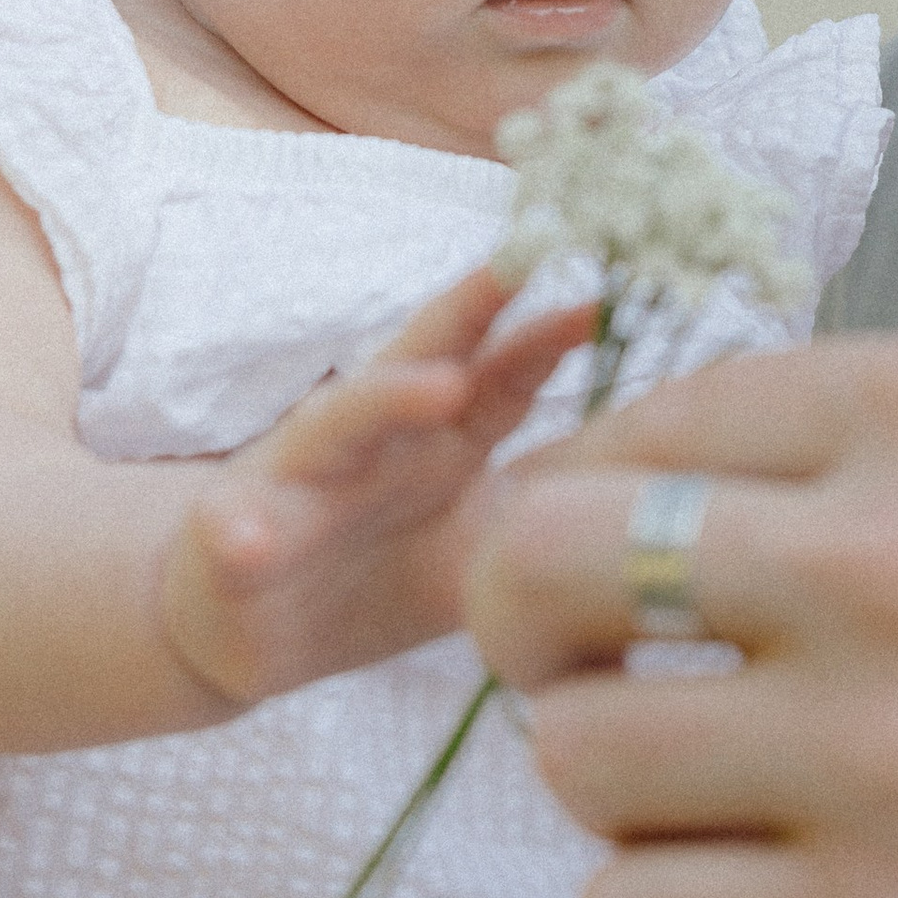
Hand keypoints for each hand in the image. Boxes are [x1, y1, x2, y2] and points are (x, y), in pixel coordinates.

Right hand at [160, 272, 595, 705]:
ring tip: (441, 385)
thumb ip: (544, 512)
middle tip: (517, 263)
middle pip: (418, 360)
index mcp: (432, 445)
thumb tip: (667, 496)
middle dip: (467, 311)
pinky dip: (239, 533)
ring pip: (332, 426)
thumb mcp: (470, 545)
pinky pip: (235, 536)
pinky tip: (247, 537)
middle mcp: (368, 442)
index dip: (545, 339)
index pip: (496, 377)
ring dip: (384, 399)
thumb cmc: (371, 576)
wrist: (245, 634)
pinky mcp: (231, 543)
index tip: (603, 300)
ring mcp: (295, 483)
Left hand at [468, 331, 897, 897]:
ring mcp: (889, 754)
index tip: (619, 572)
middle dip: (535, 627)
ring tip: (710, 808)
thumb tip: (631, 501)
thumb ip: (864, 465)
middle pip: (543, 565)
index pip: (636, 425)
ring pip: (576, 755)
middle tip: (600, 677)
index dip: (590, 505)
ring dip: (617, 792)